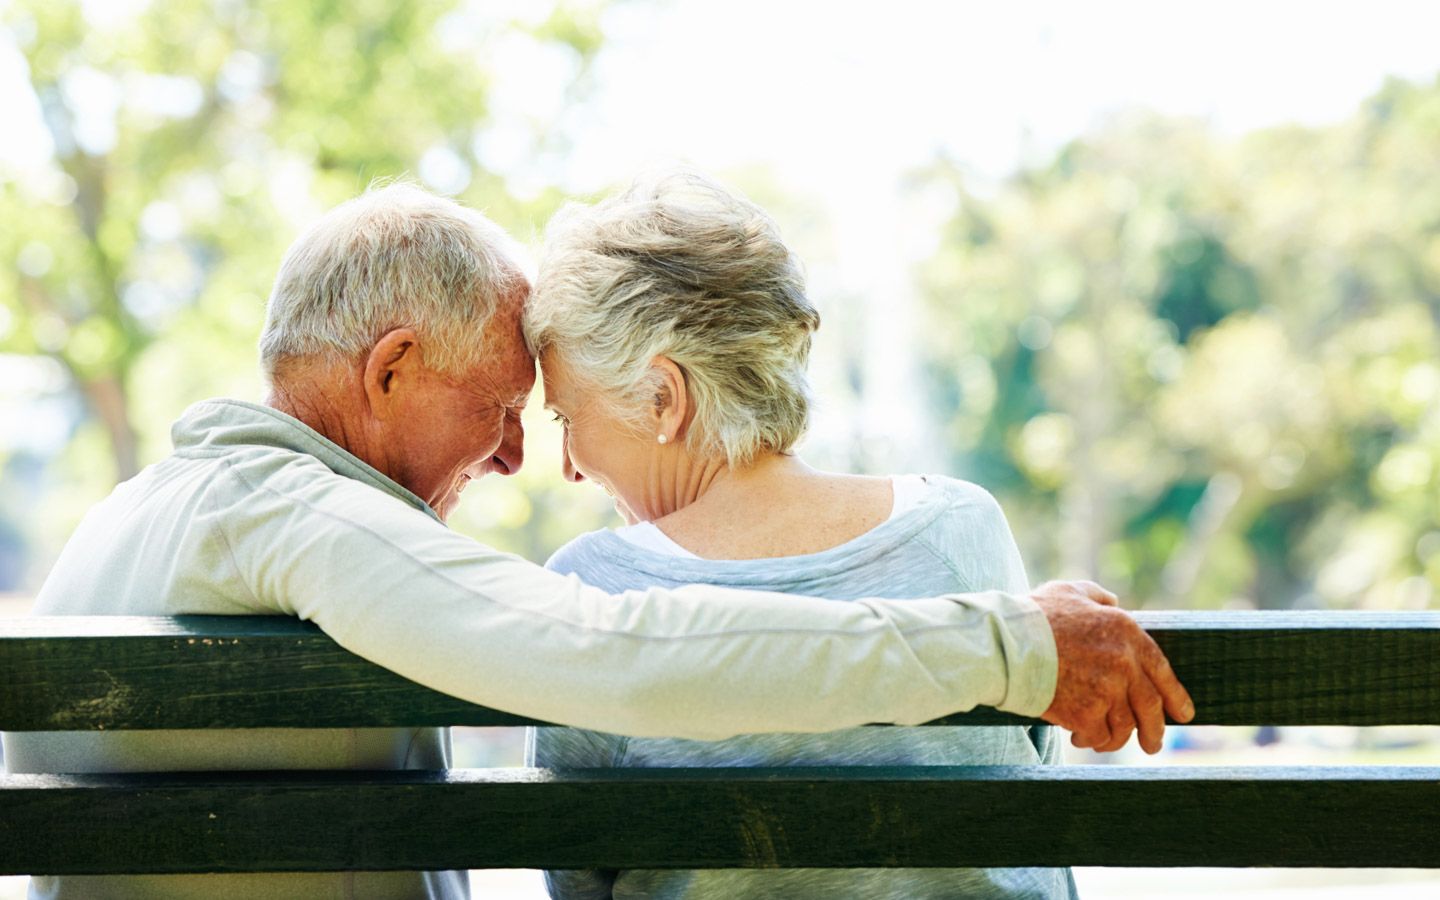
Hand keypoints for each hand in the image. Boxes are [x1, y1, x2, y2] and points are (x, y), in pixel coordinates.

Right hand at [1031, 580, 1193, 753]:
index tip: (1183, 713)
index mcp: (1125, 631)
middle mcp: (1124, 662)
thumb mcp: (1070, 591)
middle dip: (1154, 731)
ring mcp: (1107, 690)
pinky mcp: (1086, 713)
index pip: (1162, 670)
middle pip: (1149, 706)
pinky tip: (1079, 738)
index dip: (1175, 695)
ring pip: (1124, 726)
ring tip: (1104, 740)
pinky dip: (1091, 740)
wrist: (1003, 643)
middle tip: (1153, 745)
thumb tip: (1112, 601)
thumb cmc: (1032, 616)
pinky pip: (1098, 735)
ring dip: (1116, 738)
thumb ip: (1097, 597)